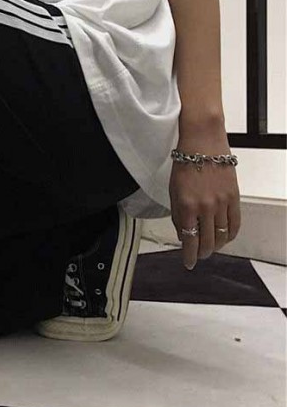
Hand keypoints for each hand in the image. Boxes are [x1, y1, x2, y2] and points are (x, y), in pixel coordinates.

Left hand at [169, 126, 240, 269]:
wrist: (203, 143)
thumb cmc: (184, 164)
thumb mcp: (172, 190)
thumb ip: (177, 214)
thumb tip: (182, 233)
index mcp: (186, 206)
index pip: (189, 239)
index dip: (189, 255)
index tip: (188, 263)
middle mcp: (205, 207)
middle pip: (207, 242)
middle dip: (202, 253)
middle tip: (198, 256)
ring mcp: (221, 203)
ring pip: (222, 236)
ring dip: (216, 246)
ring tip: (210, 249)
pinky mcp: (234, 198)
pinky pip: (235, 224)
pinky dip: (230, 235)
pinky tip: (225, 238)